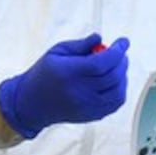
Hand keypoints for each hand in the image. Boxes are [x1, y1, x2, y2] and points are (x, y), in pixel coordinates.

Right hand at [0, 35, 130, 140]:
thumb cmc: (45, 73)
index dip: (117, 51)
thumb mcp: (57, 52)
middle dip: (122, 61)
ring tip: (117, 66)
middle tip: (121, 52)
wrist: (31, 104)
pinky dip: (120, 90)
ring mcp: (86, 107)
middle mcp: (78, 92)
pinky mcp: (91, 116)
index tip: (124, 41)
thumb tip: (100, 38)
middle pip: (112, 77)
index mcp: (68, 73)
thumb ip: (80, 45)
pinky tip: (115, 81)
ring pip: (117, 92)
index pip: (101, 63)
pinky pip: (115, 104)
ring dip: (123, 76)